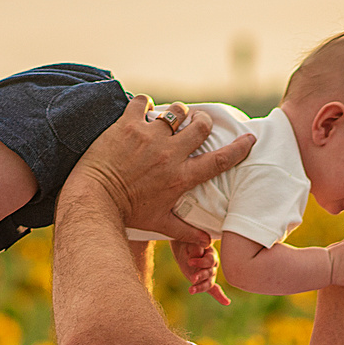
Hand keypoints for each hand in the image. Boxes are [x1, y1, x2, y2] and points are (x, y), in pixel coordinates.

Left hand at [65, 97, 253, 233]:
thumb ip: (185, 230)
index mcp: (182, 177)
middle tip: (195, 123)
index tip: (250, 138)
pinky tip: (141, 112)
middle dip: (202, 121)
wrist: (94, 200)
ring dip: (176, 113)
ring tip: (167, 119)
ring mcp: (149, 137)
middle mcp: (170, 154)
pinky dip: (144, 105)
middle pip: (201, 125)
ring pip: (176, 110)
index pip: (220, 160)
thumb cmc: (128, 213)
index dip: (239, 148)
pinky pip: (143, 102)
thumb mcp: (159, 223)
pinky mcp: (128, 125)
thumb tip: (206, 242)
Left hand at [172, 238, 228, 304]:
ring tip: (191, 290)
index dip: (200, 262)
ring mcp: (210, 274)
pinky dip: (220, 296)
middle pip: (209, 272)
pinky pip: (214, 290)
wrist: (186, 247)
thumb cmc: (190, 243)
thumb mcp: (192, 243)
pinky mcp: (205, 281)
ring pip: (208, 283)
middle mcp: (213, 266)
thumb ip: (196, 248)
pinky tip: (226, 302)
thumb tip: (196, 256)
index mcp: (211, 255)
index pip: (209, 261)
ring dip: (200, 287)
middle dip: (200, 276)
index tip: (189, 262)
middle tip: (192, 278)